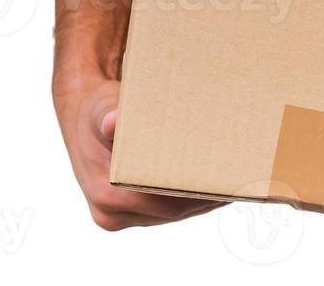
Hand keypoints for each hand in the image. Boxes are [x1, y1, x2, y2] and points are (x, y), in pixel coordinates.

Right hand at [54, 74, 221, 229]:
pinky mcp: (130, 211)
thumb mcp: (102, 109)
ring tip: (234, 182)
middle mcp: (111, 212)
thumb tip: (111, 122)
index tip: (225, 181)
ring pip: (173, 213)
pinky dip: (190, 197)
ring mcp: (120, 215)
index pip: (164, 203)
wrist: (84, 118)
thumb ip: (109, 116)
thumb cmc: (97, 110)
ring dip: (202, 200)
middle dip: (207, 196)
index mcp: (107, 195)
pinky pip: (166, 209)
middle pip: (173, 211)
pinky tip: (214, 184)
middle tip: (239, 180)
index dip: (198, 193)